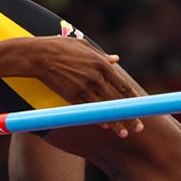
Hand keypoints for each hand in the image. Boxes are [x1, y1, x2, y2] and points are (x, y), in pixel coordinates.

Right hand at [16, 36, 145, 136]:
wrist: (39, 55)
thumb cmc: (60, 47)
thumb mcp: (84, 46)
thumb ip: (102, 55)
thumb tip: (116, 59)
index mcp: (101, 64)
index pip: (123, 85)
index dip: (134, 98)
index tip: (142, 108)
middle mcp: (96, 77)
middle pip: (117, 101)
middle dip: (129, 116)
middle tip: (140, 127)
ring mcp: (84, 87)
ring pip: (104, 109)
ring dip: (116, 123)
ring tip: (126, 134)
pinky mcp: (71, 96)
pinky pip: (87, 111)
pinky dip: (97, 119)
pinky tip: (106, 127)